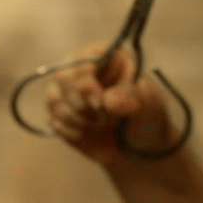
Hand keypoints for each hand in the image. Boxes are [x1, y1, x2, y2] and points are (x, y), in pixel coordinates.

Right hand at [46, 43, 175, 165]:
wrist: (141, 144)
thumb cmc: (147, 113)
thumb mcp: (148, 103)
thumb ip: (128, 97)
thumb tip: (108, 101)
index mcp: (108, 57)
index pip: (83, 58)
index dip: (87, 82)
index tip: (100, 103)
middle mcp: (84, 69)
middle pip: (62, 77)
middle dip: (81, 103)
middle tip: (104, 118)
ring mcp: (69, 92)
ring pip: (54, 99)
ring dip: (78, 118)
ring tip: (102, 124)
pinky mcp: (61, 115)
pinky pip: (54, 121)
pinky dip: (72, 132)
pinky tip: (90, 133)